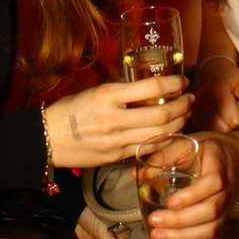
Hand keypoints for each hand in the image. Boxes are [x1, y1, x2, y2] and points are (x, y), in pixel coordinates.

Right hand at [45, 76, 193, 168]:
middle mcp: (115, 118)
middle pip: (162, 113)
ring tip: (185, 114)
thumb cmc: (70, 110)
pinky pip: (148, 148)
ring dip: (179, 123)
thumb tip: (150, 87)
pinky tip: (171, 132)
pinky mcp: (117, 156)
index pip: (152, 87)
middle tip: (190, 99)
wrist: (47, 138)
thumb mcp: (95, 91)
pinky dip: (164, 140)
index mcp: (108, 95)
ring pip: (160, 133)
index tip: (183, 82)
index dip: (174, 84)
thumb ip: (122, 91)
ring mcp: (117, 140)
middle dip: (183, 106)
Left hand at [145, 131, 238, 238]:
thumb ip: (164, 155)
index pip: (213, 184)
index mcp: (219, 169)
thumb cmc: (212, 151)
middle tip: (154, 220)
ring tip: (158, 236)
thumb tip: (138, 173)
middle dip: (180, 221)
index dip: (193, 196)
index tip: (171, 201)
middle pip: (209, 212)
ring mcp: (225, 212)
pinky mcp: (221, 225)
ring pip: (210, 231)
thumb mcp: (190, 144)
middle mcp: (225, 193)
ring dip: (183, 238)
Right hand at [191, 59, 238, 131]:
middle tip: (234, 113)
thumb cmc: (233, 77)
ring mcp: (194, 109)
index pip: (233, 120)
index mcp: (218, 91)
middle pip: (223, 129)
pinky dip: (212, 127)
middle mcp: (202, 101)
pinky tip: (216, 117)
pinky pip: (205, 130)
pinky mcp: (190, 115)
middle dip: (232, 125)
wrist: (211, 70)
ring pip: (213, 132)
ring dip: (222, 127)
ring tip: (225, 114)